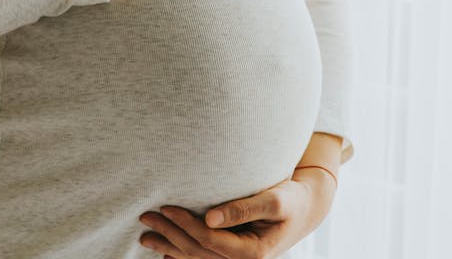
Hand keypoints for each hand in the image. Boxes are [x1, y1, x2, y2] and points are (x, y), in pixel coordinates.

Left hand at [137, 168, 336, 258]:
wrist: (306, 208)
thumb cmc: (292, 198)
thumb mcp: (274, 199)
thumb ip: (242, 208)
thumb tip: (209, 217)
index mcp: (253, 252)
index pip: (209, 239)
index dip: (185, 224)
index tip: (166, 207)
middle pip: (198, 251)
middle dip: (170, 234)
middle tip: (145, 217)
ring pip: (197, 258)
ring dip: (170, 246)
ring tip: (145, 236)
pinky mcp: (234, 254)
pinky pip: (203, 258)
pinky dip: (182, 255)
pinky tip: (165, 251)